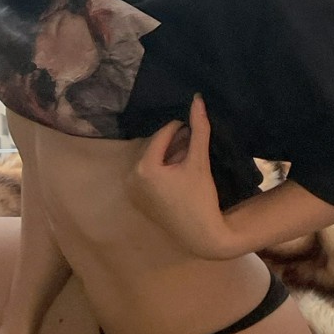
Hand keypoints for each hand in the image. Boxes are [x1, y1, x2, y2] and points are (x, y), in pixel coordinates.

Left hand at [127, 94, 231, 259]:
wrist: (202, 235)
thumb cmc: (201, 197)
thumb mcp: (199, 161)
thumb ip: (198, 128)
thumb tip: (197, 98)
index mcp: (143, 168)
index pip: (162, 135)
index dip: (181, 129)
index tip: (195, 128)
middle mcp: (131, 178)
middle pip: (155, 147)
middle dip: (175, 142)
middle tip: (193, 141)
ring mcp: (132, 191)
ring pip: (152, 160)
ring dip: (170, 155)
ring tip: (189, 156)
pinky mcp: (137, 200)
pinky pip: (148, 174)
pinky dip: (163, 169)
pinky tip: (180, 171)